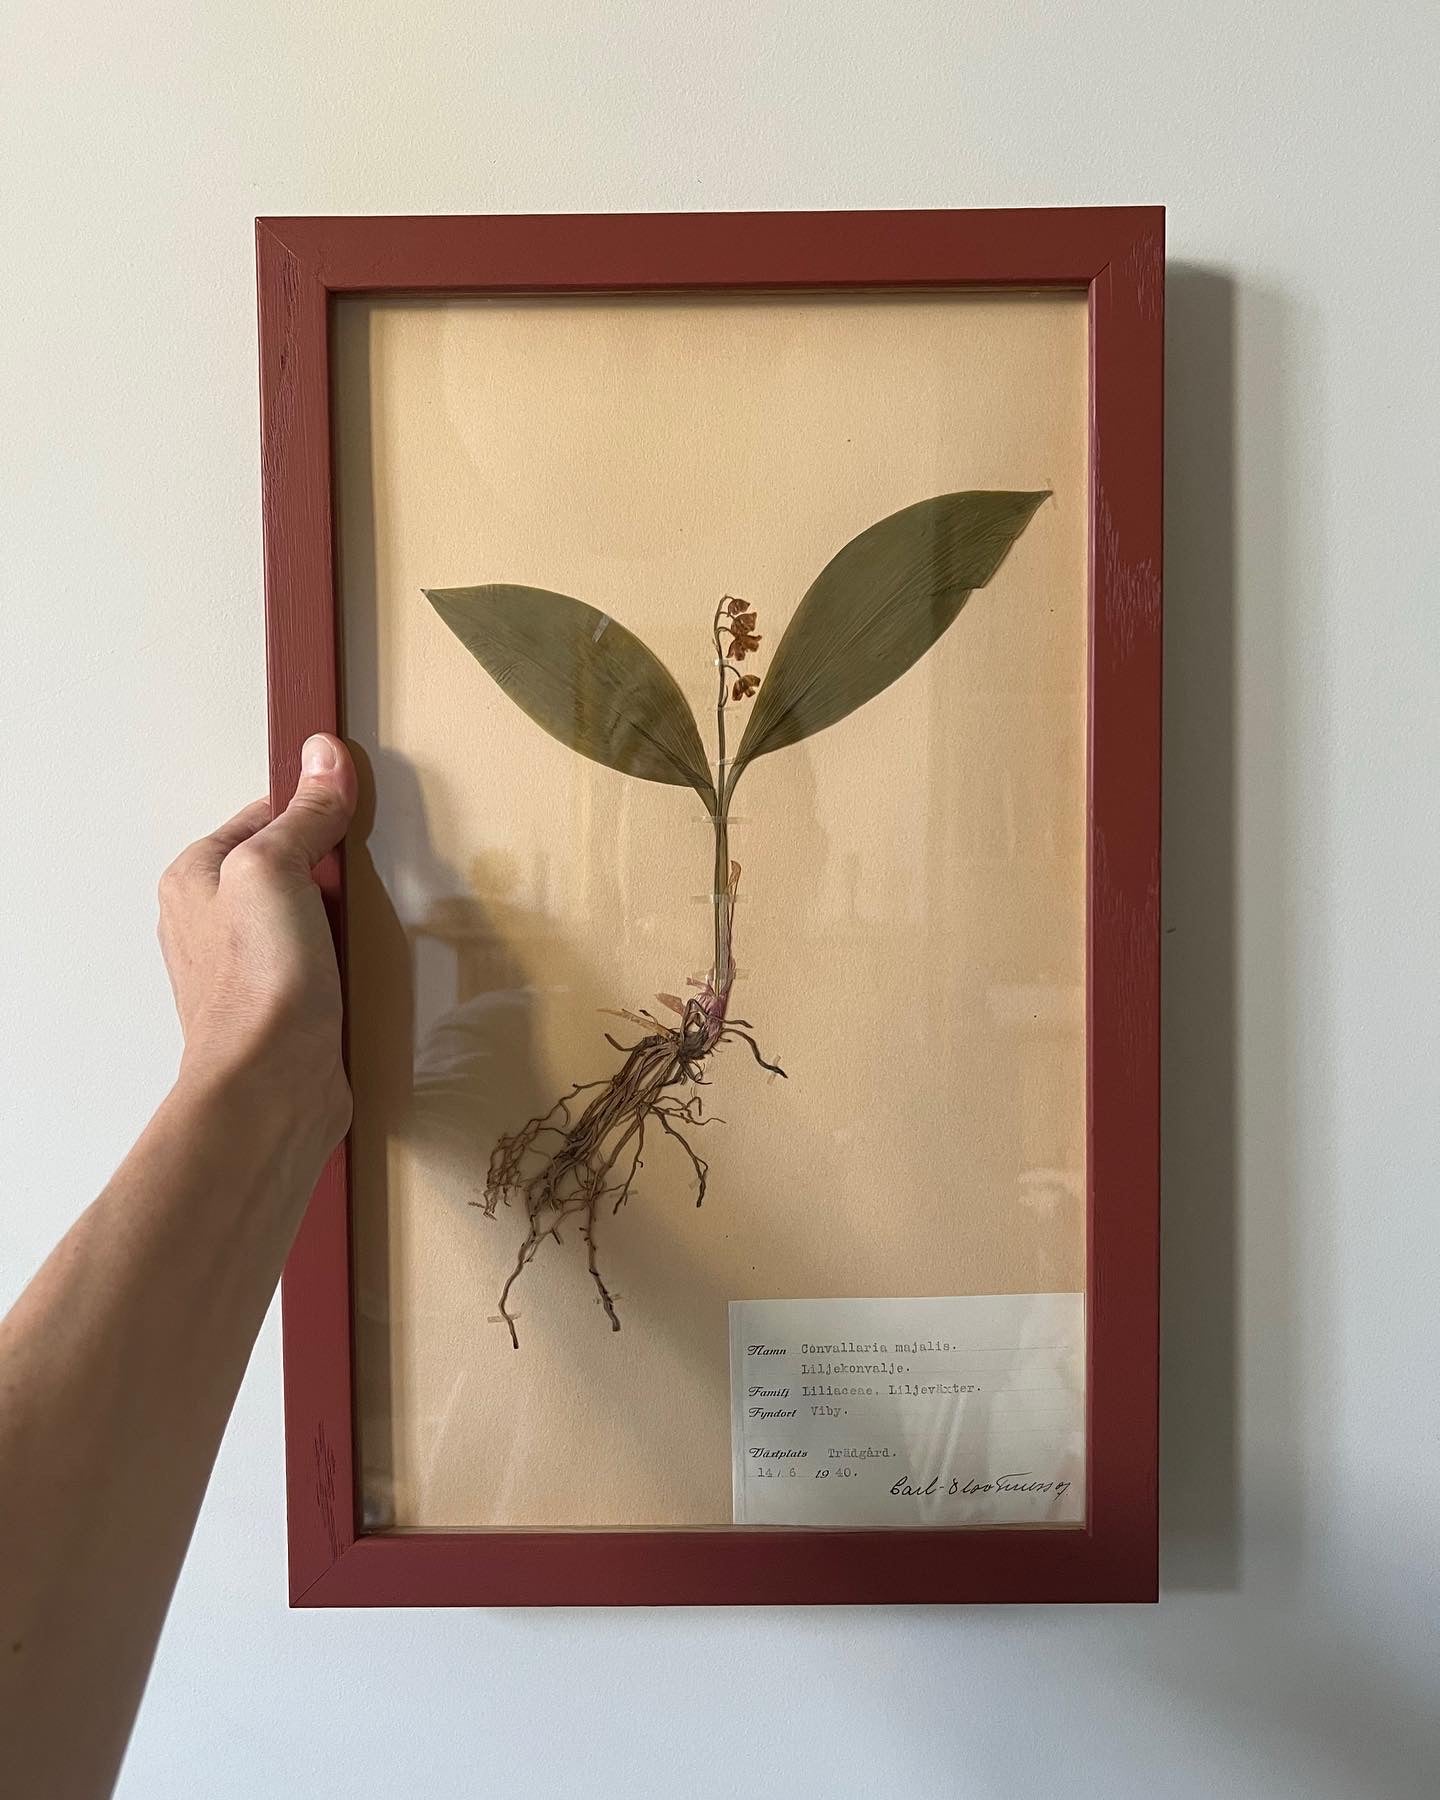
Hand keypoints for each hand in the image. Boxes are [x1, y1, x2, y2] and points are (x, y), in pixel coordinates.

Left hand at [157, 733, 356, 1149]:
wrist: (272, 1088)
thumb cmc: (259, 984)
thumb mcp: (276, 869)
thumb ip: (302, 814)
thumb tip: (323, 756)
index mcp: (195, 878)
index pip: (262, 815)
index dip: (310, 811)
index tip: (348, 816)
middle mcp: (210, 921)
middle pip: (284, 864)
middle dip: (327, 866)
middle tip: (355, 874)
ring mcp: (243, 966)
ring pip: (302, 914)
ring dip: (336, 915)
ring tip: (357, 923)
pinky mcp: (279, 1005)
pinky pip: (315, 960)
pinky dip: (341, 956)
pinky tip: (356, 963)